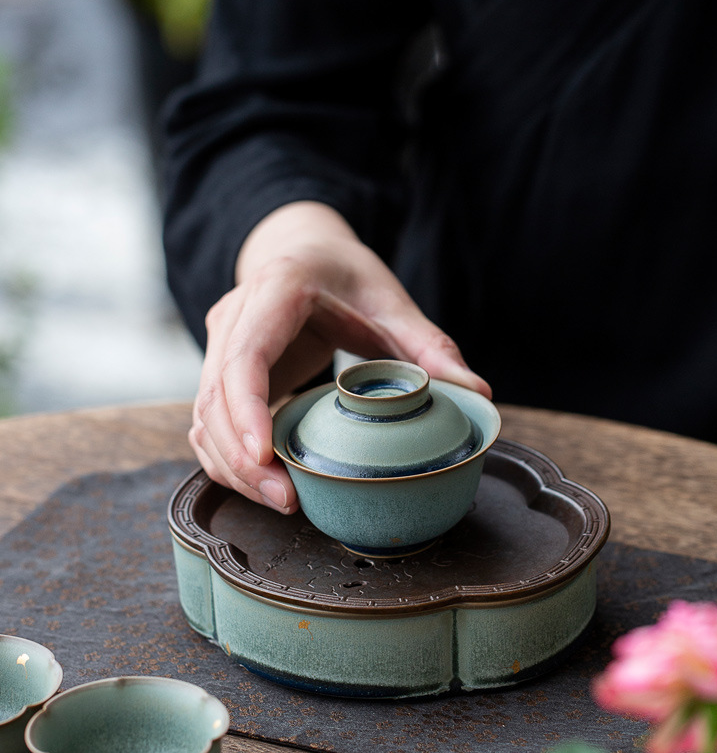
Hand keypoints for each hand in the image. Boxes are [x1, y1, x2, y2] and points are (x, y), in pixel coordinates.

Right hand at [189, 201, 490, 511]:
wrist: (306, 250)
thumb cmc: (347, 276)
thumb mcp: (393, 302)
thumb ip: (431, 346)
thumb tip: (476, 393)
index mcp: (276, 290)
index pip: (245, 357)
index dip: (248, 410)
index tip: (266, 456)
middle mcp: (234, 317)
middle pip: (215, 397)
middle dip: (243, 457)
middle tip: (287, 500)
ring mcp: (219, 345)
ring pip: (204, 417)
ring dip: (233, 467)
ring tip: (282, 502)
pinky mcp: (219, 372)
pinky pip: (209, 424)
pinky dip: (229, 460)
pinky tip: (264, 486)